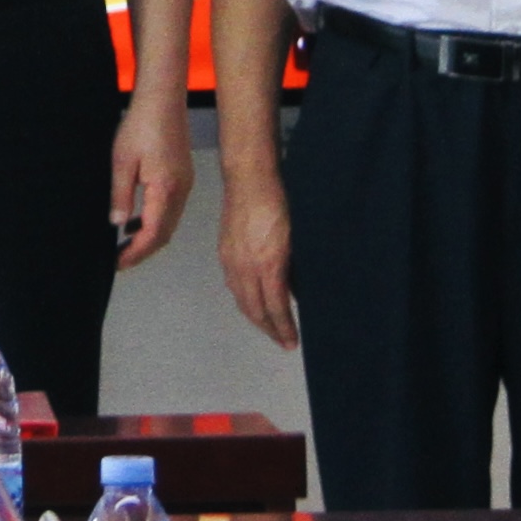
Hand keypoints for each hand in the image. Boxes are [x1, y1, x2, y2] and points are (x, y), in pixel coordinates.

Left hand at [108, 94, 193, 269]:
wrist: (163, 99)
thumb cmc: (143, 124)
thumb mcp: (122, 161)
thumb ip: (121, 196)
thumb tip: (118, 223)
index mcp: (165, 190)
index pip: (153, 234)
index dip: (135, 253)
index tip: (118, 263)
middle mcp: (180, 190)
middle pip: (164, 233)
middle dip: (142, 250)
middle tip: (120, 259)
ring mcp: (185, 183)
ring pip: (169, 222)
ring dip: (149, 236)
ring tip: (125, 243)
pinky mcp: (183, 176)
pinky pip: (171, 208)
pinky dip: (155, 220)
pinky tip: (137, 218)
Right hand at [216, 178, 296, 348]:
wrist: (249, 179)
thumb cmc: (279, 203)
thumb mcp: (296, 238)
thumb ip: (295, 268)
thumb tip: (296, 291)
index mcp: (268, 264)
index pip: (275, 307)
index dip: (284, 327)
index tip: (292, 341)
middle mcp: (246, 267)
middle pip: (255, 309)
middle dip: (269, 329)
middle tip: (282, 341)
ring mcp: (231, 260)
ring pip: (241, 299)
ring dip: (255, 317)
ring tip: (268, 326)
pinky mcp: (224, 252)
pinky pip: (233, 285)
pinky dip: (244, 299)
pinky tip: (251, 300)